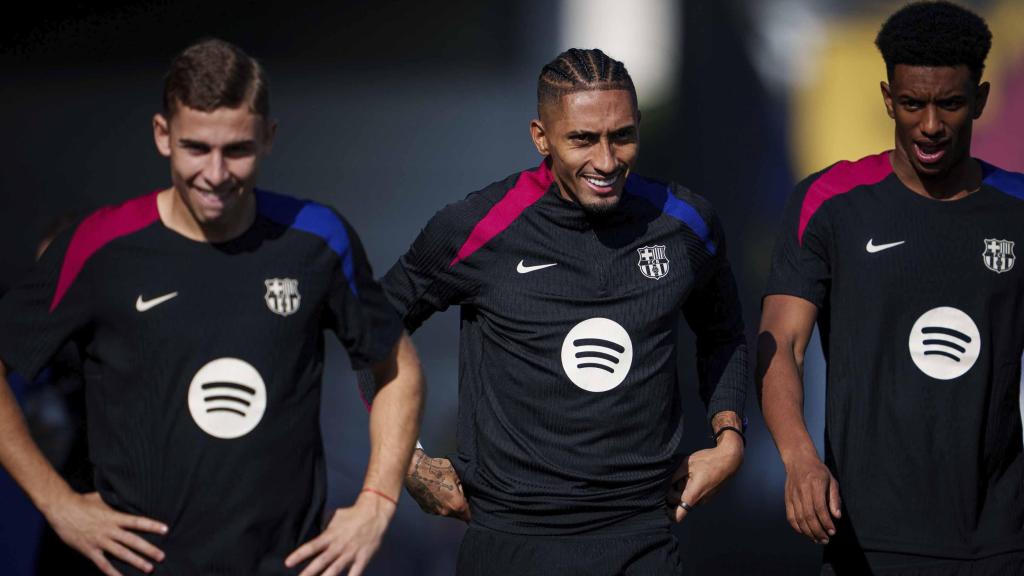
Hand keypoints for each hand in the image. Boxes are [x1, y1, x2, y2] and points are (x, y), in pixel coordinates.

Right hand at [44, 491, 166, 575]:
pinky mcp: (89, 550)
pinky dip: (112, 572)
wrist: (61, 509)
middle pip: (132, 541)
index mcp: (114, 516)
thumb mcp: (102, 498)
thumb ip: (116, 501)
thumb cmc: (82, 501)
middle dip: (148, 549)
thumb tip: (128, 496)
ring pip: (121, 554)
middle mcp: (109, 530)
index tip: (165, 529)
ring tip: (149, 568)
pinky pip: (102, 564)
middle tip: (162, 556)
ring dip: (136, 561)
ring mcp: (99, 541)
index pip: (137, 521)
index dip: (152, 526)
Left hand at [285, 491, 394, 575]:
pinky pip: (355, 572)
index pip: (312, 546)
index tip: (288, 563)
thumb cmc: (352, 514)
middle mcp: (339, 546)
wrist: (374, 513)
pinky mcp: (363, 558)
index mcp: (330, 535)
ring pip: (336, 569)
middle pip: (321, 561)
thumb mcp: (333, 516)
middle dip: (308, 573)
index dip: (299, 555)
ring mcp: (351, 553)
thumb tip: (309, 528)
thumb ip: (323, 526)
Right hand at [404, 449, 469, 520]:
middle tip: (462, 495)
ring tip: (449, 492)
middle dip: (462, 507)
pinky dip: (441, 504)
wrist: (415, 470)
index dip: (474, 510)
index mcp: (457, 504)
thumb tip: (473, 492)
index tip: (475, 504)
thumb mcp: (458, 474)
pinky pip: (439, 509)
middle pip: (460, 515)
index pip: (470, 516)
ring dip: (451, 506)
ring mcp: (435, 512)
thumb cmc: (437, 469)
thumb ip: (467, 487)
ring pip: (449, 513)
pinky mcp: (427, 510)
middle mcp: (446, 512)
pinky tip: (439, 492)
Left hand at [666, 436, 742, 521]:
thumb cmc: (709, 461)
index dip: (668, 513)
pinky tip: (693, 475)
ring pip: (688, 499)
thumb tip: (664, 484)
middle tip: (676, 479)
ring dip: (683, 490)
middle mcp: (700, 500)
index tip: (663, 503)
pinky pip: (696, 495)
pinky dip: (691, 488)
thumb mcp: (686, 464)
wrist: (730, 459)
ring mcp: (706, 499)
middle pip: (680, 504)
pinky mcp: (710, 495)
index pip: (678, 515)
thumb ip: (674, 476)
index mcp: (693, 495)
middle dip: (674, 493)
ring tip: (687, 475)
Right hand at [783, 453, 841, 543]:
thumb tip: (837, 517)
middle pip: (808, 516)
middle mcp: (802, 490)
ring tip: (817, 539)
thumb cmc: (818, 472)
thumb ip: (835, 499)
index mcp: (815, 484)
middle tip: (826, 540)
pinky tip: (805, 533)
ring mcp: (793, 495)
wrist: (798, 460)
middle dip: (818, 531)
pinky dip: (797, 527)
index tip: (833, 532)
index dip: (826, 522)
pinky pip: (790, 517)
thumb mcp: (832, 481)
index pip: (820, 508)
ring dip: (808, 532)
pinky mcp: (787, 499)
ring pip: (799, 519)